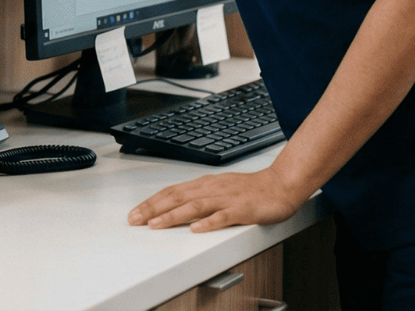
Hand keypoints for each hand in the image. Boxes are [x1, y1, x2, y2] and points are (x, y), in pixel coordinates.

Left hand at [126, 168, 308, 233]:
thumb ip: (197, 197)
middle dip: (153, 209)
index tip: (134, 213)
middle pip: (177, 198)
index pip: (171, 192)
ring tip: (156, 225)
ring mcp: (226, 199)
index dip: (151, 202)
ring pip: (195, 206)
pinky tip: (196, 229)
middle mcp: (211, 189)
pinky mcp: (242, 210)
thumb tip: (173, 205)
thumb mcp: (217, 189)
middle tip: (135, 220)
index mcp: (203, 185)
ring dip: (173, 215)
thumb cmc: (248, 190)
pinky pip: (223, 217)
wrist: (280, 185)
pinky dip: (208, 223)